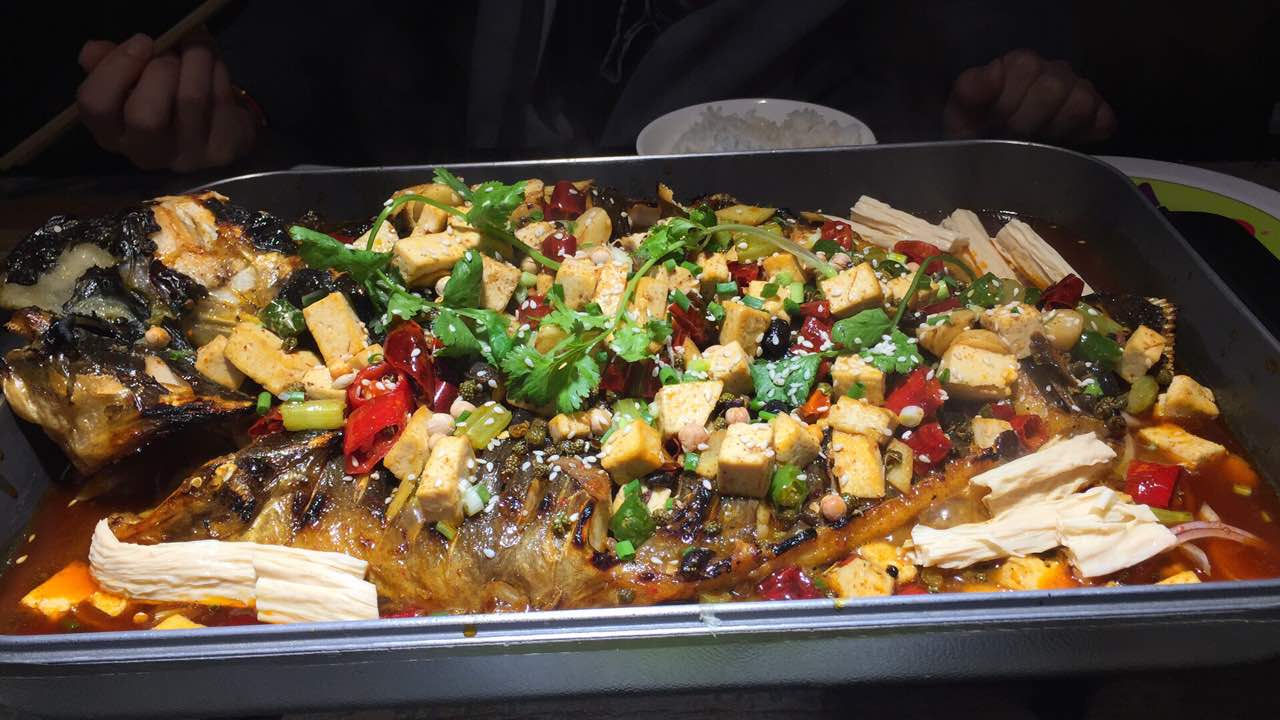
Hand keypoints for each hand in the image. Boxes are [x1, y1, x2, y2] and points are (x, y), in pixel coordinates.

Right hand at [76, 32, 256, 171]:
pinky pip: (219, 100)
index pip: (96, 105)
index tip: (142, 41)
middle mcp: (145, 153)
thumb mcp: (130, 80)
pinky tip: (213, 64)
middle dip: (160, 70)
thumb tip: (93, 51)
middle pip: (144, 117)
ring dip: (194, 59)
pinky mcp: (221, 151)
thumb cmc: (164, 99)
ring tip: (195, 46)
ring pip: (190, 99)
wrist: (217, 129)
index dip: (116, 67)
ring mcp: (186, 157)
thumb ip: (107, 64)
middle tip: (171, 53)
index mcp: (112, 133)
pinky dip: (217, 71)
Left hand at [943, 49, 1115, 143]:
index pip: (1025, 68)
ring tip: (1035, 142)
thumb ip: (969, 92)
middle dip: (1026, 122)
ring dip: (1054, 130)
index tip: (993, 123)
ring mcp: (1078, 90)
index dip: (1006, 103)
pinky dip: (1084, 137)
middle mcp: (1052, 71)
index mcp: (1019, 64)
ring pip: (1079, 103)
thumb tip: (990, 73)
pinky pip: (1102, 121)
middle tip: (1012, 138)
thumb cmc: (976, 136)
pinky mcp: (1098, 114)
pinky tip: (1062, 145)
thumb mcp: (961, 117)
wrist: (995, 161)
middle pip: (1053, 88)